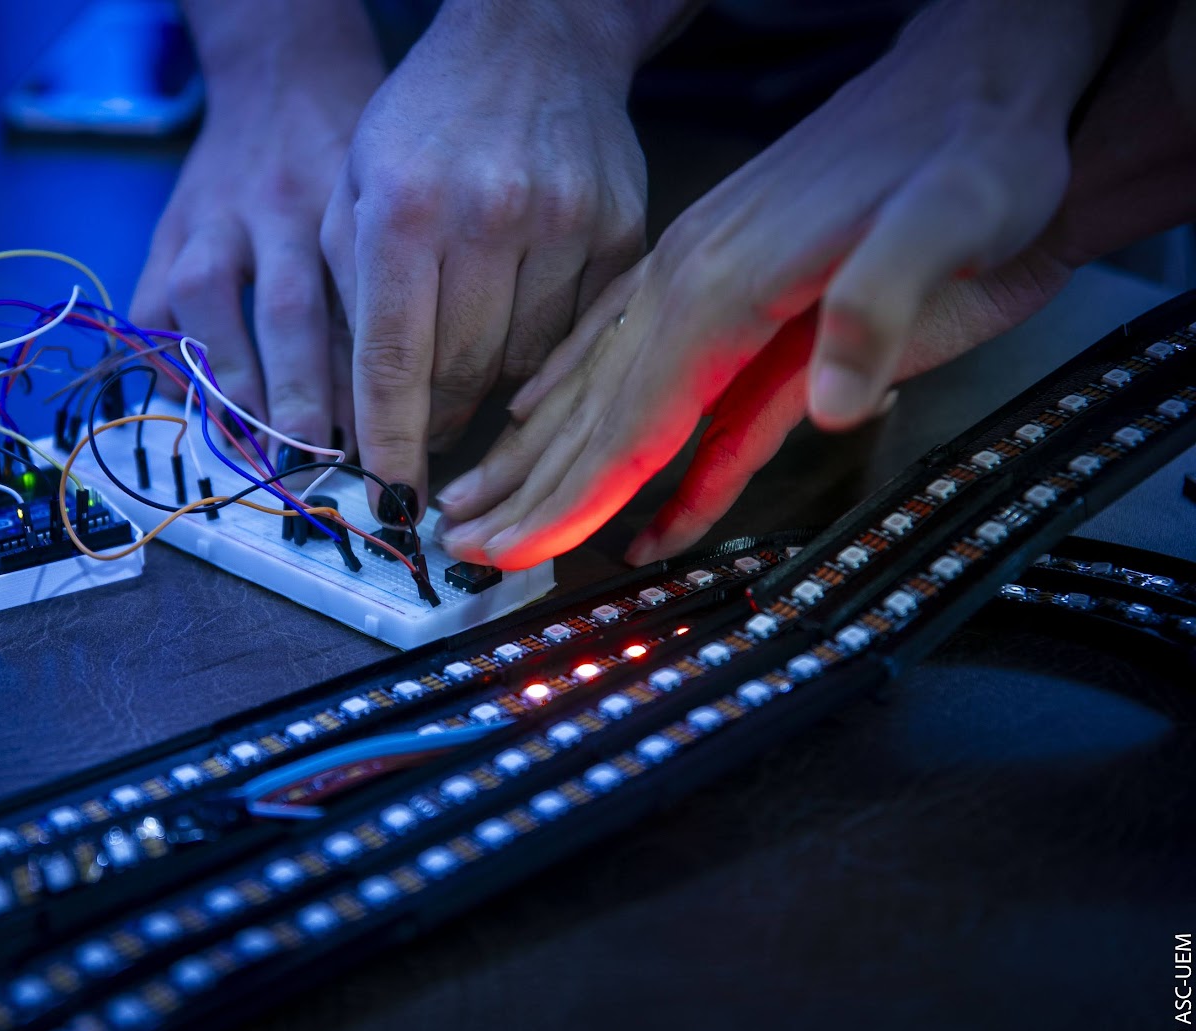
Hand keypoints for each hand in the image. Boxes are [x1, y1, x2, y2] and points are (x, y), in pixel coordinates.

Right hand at [130, 2, 382, 447]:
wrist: (282, 76)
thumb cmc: (353, 161)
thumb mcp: (390, 208)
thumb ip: (393, 290)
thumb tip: (408, 406)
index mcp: (349, 207)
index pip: (364, 309)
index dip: (370, 386)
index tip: (384, 447)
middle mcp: (281, 209)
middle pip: (290, 309)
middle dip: (302, 395)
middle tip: (318, 458)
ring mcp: (214, 218)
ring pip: (211, 302)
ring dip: (231, 381)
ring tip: (252, 443)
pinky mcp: (169, 231)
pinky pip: (153, 304)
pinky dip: (168, 359)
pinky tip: (194, 404)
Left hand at [320, 1, 648, 514]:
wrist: (537, 38)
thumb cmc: (426, 121)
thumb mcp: (355, 187)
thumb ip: (346, 296)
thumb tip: (346, 414)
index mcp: (405, 207)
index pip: (393, 361)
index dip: (388, 444)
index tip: (386, 499)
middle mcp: (489, 216)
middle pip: (460, 375)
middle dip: (435, 422)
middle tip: (423, 437)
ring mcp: (567, 224)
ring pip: (522, 367)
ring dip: (489, 388)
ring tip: (470, 362)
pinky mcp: (622, 232)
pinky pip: (579, 337)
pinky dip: (544, 355)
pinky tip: (520, 328)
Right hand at [436, 0, 1118, 569]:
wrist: (981, 71)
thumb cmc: (975, 147)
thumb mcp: (955, 215)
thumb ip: (879, 306)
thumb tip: (829, 407)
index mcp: (728, 287)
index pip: (631, 421)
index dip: (570, 496)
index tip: (509, 551)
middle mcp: (691, 284)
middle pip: (591, 411)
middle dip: (524, 487)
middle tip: (458, 546)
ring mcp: (697, 276)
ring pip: (594, 382)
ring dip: (532, 448)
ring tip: (473, 498)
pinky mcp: (717, 271)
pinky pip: (626, 348)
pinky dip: (574, 392)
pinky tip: (542, 416)